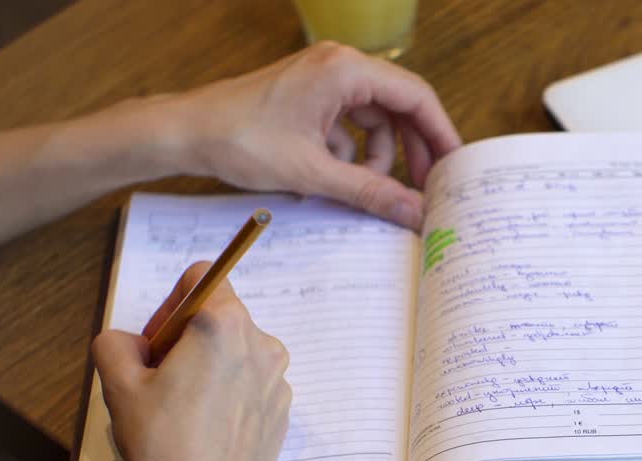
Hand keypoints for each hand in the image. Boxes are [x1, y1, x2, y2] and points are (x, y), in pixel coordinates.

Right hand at [91, 262, 291, 460]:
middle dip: (187, 338)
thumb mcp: (118, 384)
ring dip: (209, 368)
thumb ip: (116, 342)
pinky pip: (251, 386)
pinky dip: (229, 396)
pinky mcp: (283, 412)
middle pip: (221, 317)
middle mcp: (262, 345)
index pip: (203, 277)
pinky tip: (206, 432)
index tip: (157, 343)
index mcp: (225, 325)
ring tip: (182, 411)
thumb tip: (133, 343)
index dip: (171, 303)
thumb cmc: (161, 443)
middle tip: (160, 380)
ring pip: (237, 354)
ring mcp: (279, 381)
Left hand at [172, 42, 461, 229]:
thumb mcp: (315, 173)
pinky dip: (349, 153)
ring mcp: (324, 80)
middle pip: (399, 107)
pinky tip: (332, 178)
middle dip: (411, 150)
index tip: (455, 168)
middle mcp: (339, 67)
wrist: (186, 132)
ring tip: (363, 188)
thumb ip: (372, 192)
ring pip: (375, 121)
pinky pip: (349, 125)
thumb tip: (415, 213)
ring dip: (376, 157)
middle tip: (423, 189)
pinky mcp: (310, 98)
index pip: (416, 97)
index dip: (441, 134)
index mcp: (345, 70)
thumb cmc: (240, 139)